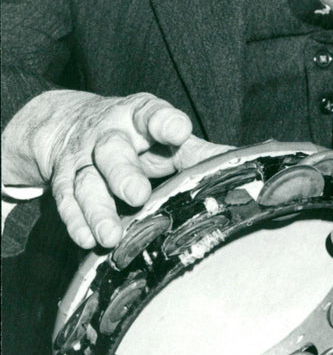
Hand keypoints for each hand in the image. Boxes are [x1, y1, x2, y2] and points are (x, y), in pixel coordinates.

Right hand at [1, 89, 229, 247]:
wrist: (69, 123)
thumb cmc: (135, 135)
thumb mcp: (165, 137)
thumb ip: (199, 152)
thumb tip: (247, 163)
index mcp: (139, 117)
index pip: (151, 114)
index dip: (165, 122)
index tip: (180, 130)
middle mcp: (108, 135)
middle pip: (112, 151)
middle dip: (123, 174)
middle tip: (136, 195)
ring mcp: (83, 158)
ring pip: (86, 183)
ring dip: (97, 210)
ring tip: (111, 235)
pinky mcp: (63, 181)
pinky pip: (66, 202)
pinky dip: (76, 222)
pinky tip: (87, 240)